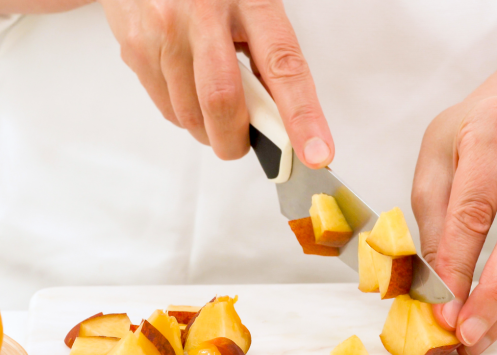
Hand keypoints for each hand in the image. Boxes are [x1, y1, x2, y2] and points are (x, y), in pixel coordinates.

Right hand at [98, 0, 332, 164]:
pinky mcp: (135, 47)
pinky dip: (185, 115)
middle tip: (241, 144)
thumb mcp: (253, 8)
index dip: (302, 117)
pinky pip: (167, 109)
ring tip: (214, 107)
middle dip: (234, 140)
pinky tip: (189, 88)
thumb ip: (269, 58)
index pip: (283, 67)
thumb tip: (281, 121)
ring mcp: (164, 30)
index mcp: (251, 2)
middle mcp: (203, 13)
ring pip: (190, 115)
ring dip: (208, 130)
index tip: (316, 152)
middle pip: (222, 101)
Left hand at [412, 96, 496, 354]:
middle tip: (467, 334)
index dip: (457, 264)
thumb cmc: (473, 130)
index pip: (474, 206)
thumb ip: (433, 214)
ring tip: (481, 337)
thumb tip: (434, 284)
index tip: (440, 309)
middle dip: (495, 291)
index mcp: (496, 125)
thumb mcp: (437, 155)